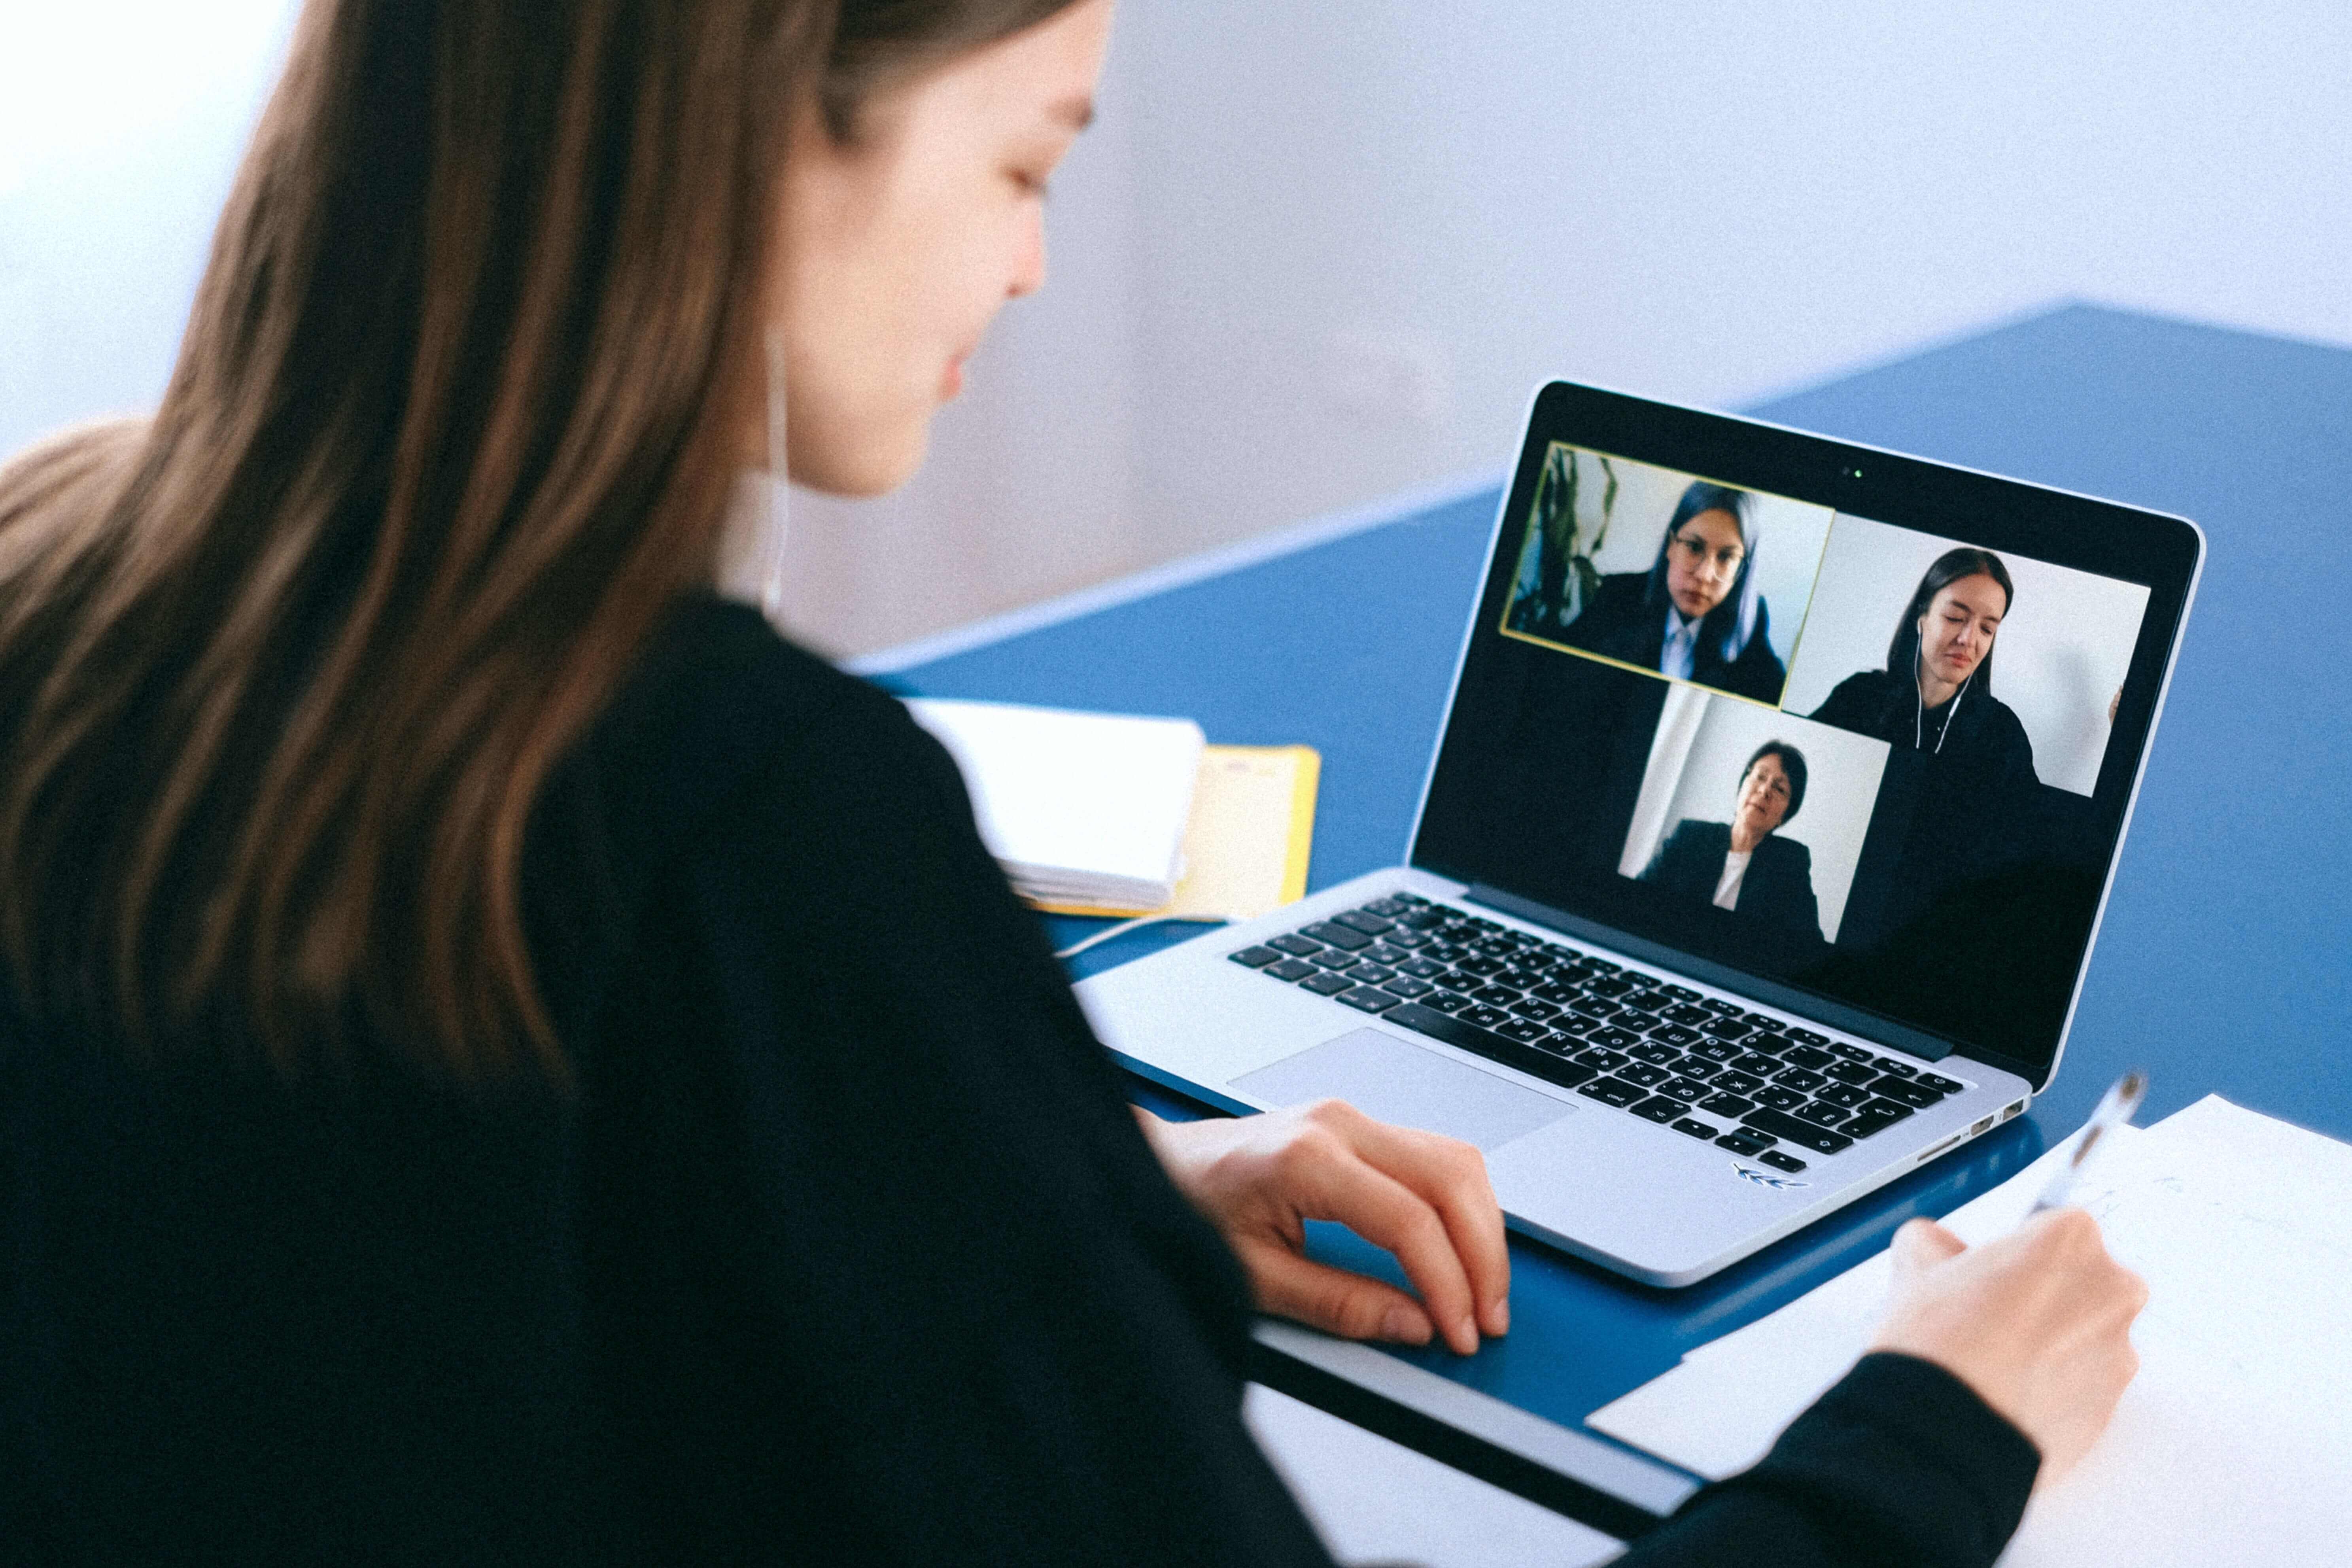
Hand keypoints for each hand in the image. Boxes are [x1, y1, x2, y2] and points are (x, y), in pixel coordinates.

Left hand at [1137, 1101, 1508, 1354]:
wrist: (1159, 1164)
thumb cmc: (1191, 1209)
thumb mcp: (1255, 1276)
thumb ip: (1339, 1304)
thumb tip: (1413, 1325)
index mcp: (1307, 1158)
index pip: (1409, 1220)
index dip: (1447, 1283)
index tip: (1459, 1330)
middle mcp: (1338, 1124)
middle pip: (1450, 1181)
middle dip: (1482, 1257)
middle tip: (1487, 1319)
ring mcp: (1351, 1118)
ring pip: (1455, 1161)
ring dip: (1482, 1228)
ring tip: (1483, 1292)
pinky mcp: (1358, 1126)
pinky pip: (1435, 1156)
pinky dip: (1461, 1205)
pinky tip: (1462, 1248)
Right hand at [1870, 1210, 2146, 1484]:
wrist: (1947, 1431)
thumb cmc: (1940, 1341)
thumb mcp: (1917, 1262)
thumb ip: (1937, 1242)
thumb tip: (1938, 1248)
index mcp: (2073, 1238)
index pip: (2051, 1230)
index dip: (2014, 1254)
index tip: (1990, 1276)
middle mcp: (2112, 1290)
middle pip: (2080, 1282)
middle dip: (2044, 1296)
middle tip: (1991, 1319)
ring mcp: (2119, 1353)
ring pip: (2083, 1337)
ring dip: (2050, 1345)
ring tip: (1995, 1366)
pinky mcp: (2112, 1409)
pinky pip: (2083, 1388)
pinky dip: (2054, 1389)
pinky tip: (2008, 1395)